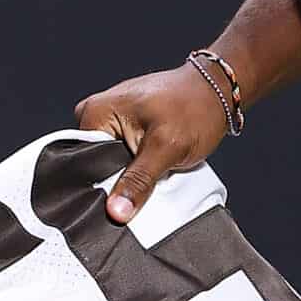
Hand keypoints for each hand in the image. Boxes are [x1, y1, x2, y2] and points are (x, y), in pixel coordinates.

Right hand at [74, 62, 233, 224]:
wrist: (217, 90)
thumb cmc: (195, 108)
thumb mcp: (167, 148)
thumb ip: (139, 180)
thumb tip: (115, 210)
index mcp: (94, 113)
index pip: (83, 162)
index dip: (100, 187)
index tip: (118, 204)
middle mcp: (96, 113)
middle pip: (96, 165)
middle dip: (115, 182)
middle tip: (139, 191)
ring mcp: (111, 119)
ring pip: (111, 164)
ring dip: (128, 176)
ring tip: (149, 177)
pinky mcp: (126, 125)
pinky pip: (123, 156)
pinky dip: (137, 167)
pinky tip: (151, 170)